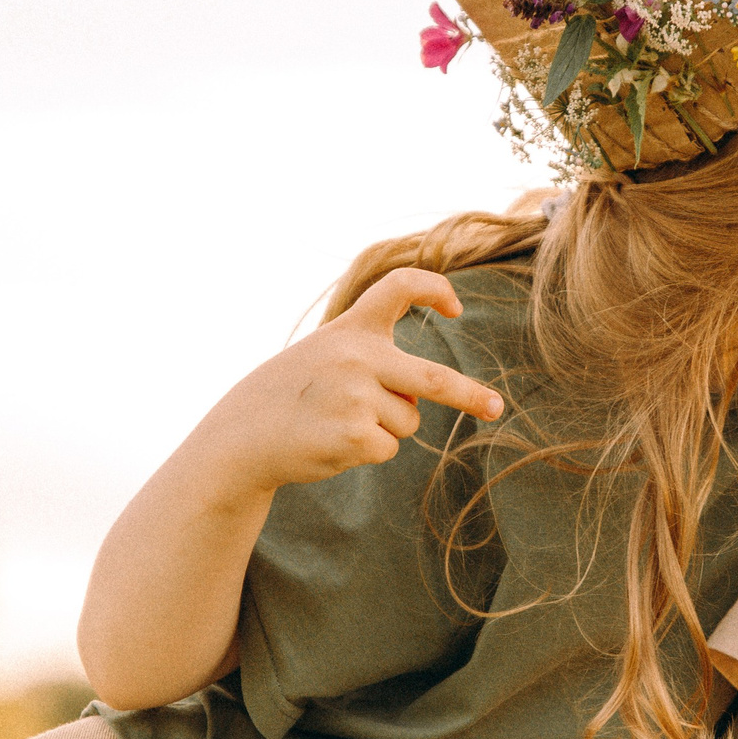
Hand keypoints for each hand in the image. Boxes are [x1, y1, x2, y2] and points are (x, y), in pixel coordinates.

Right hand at [192, 269, 503, 496]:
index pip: (398, 287)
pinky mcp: (355, 433)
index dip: (433, 289)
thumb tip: (422, 401)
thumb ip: (368, 359)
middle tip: (497, 407)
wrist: (241, 436)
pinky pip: (388, 448)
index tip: (455, 306)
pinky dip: (368, 451)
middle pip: (433, 379)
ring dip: (384, 429)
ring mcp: (356, 395)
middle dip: (470, 396)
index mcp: (350, 329)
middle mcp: (357, 356)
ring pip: (408, 421)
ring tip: (337, 422)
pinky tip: (331, 442)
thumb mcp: (322, 356)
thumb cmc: (288, 397)